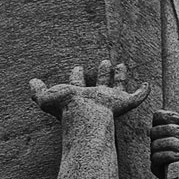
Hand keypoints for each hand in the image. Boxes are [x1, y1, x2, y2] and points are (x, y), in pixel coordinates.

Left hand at [30, 61, 148, 119]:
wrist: (85, 116)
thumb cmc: (65, 109)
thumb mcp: (45, 99)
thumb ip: (37, 91)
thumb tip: (31, 82)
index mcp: (79, 96)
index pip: (78, 83)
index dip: (76, 75)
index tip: (77, 66)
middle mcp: (95, 97)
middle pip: (100, 83)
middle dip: (101, 73)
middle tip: (104, 62)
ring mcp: (111, 100)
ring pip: (118, 87)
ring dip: (119, 77)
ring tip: (121, 65)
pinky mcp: (125, 103)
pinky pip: (138, 97)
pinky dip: (144, 91)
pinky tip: (147, 84)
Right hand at [150, 110, 178, 178]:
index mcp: (169, 132)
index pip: (158, 117)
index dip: (166, 115)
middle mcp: (161, 142)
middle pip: (154, 130)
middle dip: (170, 130)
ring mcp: (158, 155)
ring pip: (154, 144)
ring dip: (171, 143)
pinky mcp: (157, 169)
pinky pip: (155, 158)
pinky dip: (168, 155)